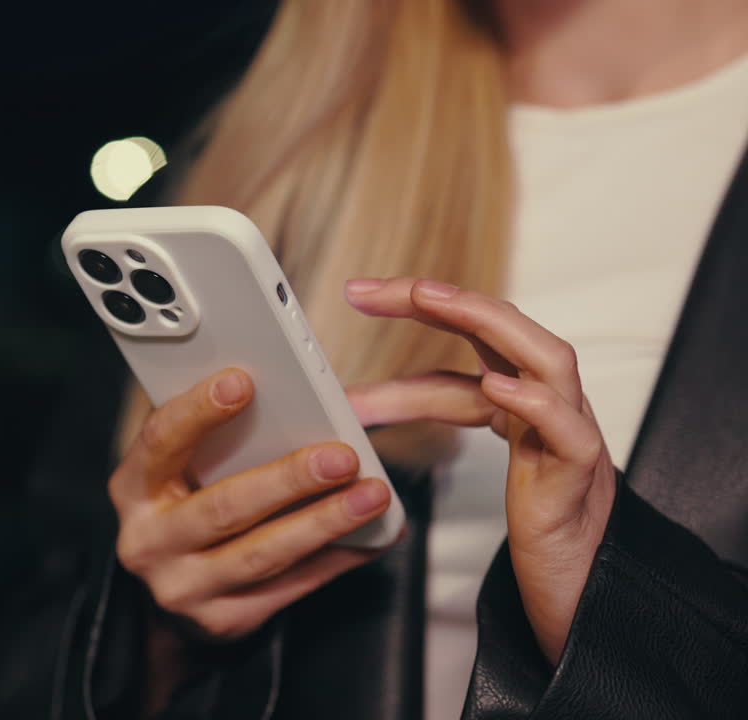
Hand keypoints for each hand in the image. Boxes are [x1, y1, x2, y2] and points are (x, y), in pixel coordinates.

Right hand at [110, 368, 392, 641]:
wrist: (175, 587)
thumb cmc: (189, 503)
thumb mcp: (185, 467)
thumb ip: (225, 434)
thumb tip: (302, 400)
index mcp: (134, 487)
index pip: (161, 441)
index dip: (198, 411)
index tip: (242, 382)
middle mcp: (148, 540)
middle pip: (223, 507)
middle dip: (288, 480)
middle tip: (342, 456)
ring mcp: (182, 586)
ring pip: (262, 553)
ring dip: (325, 522)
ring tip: (372, 495)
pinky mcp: (221, 619)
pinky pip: (289, 587)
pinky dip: (336, 558)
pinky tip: (371, 535)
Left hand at [344, 276, 617, 663]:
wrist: (580, 579)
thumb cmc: (534, 511)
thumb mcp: (471, 442)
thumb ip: (432, 407)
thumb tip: (358, 395)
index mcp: (522, 389)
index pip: (472, 330)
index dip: (416, 306)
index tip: (358, 292)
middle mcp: (549, 398)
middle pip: (504, 327)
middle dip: (440, 298)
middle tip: (371, 291)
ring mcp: (570, 432)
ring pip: (549, 359)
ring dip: (488, 323)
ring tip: (431, 302)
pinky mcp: (579, 475)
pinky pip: (569, 430)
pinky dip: (536, 403)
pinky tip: (498, 388)